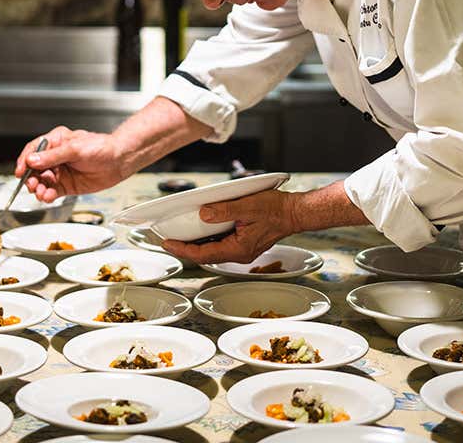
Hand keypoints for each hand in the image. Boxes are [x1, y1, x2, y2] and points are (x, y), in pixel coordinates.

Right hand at [16, 126, 128, 201]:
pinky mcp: (66, 185)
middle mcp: (56, 157)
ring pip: (41, 182)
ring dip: (38, 188)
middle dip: (31, 178)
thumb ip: (53, 156)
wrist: (119, 161)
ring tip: (40, 193)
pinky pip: (51, 191)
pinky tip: (47, 197)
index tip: (20, 171)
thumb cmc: (101, 148)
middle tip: (32, 185)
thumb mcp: (75, 149)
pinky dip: (47, 195)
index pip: (33, 150)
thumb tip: (32, 161)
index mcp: (56, 141)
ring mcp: (60, 172)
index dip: (24, 161)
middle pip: (34, 169)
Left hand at [162, 189, 300, 264]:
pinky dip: (208, 239)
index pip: (204, 254)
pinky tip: (201, 230)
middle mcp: (239, 253)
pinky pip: (221, 244)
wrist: (295, 213)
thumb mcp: (248, 206)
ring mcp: (242, 249)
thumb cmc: (276, 209)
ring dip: (196, 244)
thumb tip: (204, 214)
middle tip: (167, 240)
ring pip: (213, 250)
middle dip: (185, 248)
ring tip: (179, 236)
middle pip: (205, 255)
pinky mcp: (245, 243)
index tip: (167, 243)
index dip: (183, 249)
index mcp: (238, 249)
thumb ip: (224, 211)